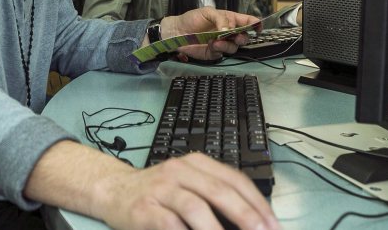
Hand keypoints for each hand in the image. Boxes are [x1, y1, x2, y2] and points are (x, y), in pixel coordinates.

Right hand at [92, 153, 278, 229]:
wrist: (113, 190)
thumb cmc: (158, 193)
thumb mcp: (189, 185)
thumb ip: (216, 196)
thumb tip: (253, 222)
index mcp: (197, 163)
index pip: (236, 179)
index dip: (258, 204)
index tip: (274, 226)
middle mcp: (180, 170)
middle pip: (220, 191)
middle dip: (246, 216)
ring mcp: (161, 188)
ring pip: (195, 207)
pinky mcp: (144, 209)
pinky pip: (169, 224)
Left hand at [161, 7, 260, 60]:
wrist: (176, 31)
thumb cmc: (192, 18)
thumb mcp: (207, 12)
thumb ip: (220, 18)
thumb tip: (229, 29)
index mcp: (229, 20)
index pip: (247, 22)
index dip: (255, 24)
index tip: (258, 28)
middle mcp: (228, 32)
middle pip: (244, 37)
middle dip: (243, 37)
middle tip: (236, 36)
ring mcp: (222, 43)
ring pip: (234, 47)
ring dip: (228, 44)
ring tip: (217, 40)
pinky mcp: (214, 53)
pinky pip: (222, 53)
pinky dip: (219, 49)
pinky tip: (212, 44)